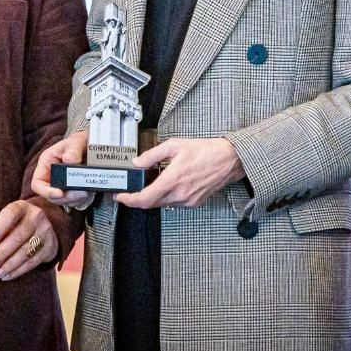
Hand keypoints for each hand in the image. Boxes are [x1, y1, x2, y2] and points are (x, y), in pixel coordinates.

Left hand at [0, 199, 58, 280]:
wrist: (44, 227)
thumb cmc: (19, 224)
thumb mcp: (11, 219)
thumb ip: (1, 229)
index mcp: (23, 207)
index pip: (11, 214)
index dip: (0, 226)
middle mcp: (36, 217)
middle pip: (20, 236)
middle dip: (4, 252)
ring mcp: (45, 232)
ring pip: (27, 251)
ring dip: (10, 265)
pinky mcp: (50, 247)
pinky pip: (33, 261)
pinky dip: (19, 270)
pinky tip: (8, 275)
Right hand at [29, 131, 92, 208]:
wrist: (90, 145)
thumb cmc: (79, 142)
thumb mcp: (76, 141)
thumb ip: (73, 149)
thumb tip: (70, 160)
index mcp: (46, 164)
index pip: (37, 183)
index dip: (46, 191)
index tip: (60, 194)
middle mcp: (51, 177)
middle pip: (52, 196)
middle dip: (67, 197)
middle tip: (82, 193)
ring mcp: (61, 185)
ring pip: (64, 200)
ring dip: (76, 199)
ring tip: (88, 191)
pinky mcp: (71, 191)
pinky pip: (74, 200)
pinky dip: (82, 199)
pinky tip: (90, 191)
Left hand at [114, 137, 243, 209]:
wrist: (229, 160)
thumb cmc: (206, 151)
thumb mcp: (175, 146)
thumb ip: (153, 155)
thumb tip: (138, 162)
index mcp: (172, 180)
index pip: (144, 199)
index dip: (129, 200)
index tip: (121, 197)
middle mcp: (179, 194)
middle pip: (151, 204)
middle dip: (139, 198)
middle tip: (132, 189)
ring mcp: (188, 200)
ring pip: (163, 204)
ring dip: (154, 196)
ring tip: (154, 182)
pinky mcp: (195, 202)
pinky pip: (174, 203)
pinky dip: (167, 196)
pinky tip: (170, 184)